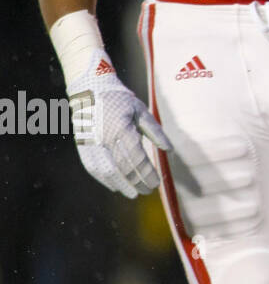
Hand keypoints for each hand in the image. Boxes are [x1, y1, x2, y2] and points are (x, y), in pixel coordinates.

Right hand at [66, 57, 171, 197]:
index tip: (156, 183)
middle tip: (149, 190)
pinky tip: (116, 186)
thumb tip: (169, 150)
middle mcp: (105, 139)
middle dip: (137, 181)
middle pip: (123, 167)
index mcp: (122, 128)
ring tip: (134, 193)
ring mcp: (91, 144)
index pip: (137, 157)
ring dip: (121, 184)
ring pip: (107, 171)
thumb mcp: (141, 111)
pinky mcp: (83, 147)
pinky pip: (94, 168)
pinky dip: (105, 180)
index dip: (147, 173)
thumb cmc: (120, 100)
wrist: (90, 90)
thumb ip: (155, 132)